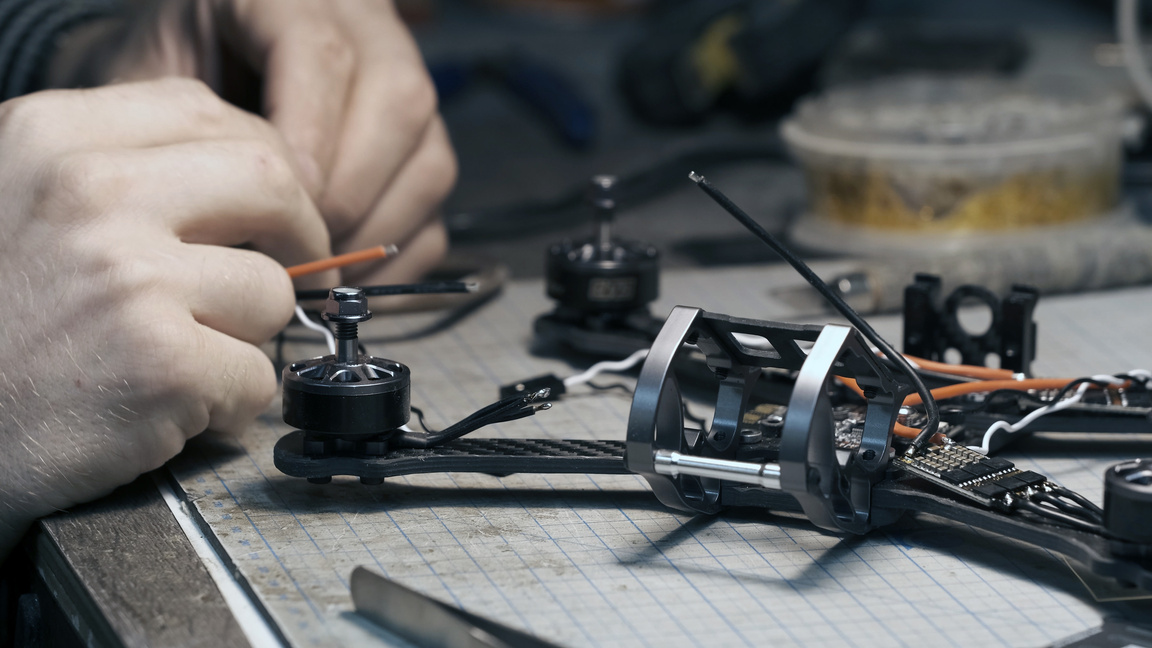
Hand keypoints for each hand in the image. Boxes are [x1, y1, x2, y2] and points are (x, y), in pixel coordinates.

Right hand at [0, 79, 329, 554]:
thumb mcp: (14, 200)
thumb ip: (111, 169)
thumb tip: (246, 169)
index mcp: (51, 138)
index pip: (204, 112)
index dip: (259, 160)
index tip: (266, 204)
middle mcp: (91, 193)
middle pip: (268, 180)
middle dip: (300, 230)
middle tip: (297, 267)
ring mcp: (132, 278)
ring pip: (271, 290)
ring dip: (248, 333)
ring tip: (183, 355)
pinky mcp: (162, 364)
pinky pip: (257, 377)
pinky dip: (229, 404)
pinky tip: (168, 407)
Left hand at [52, 0, 456, 284]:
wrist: (198, 69)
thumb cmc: (171, 82)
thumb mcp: (154, 82)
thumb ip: (187, 136)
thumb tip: (240, 227)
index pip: (323, 56)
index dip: (308, 139)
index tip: (277, 204)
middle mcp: (366, 32)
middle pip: (400, 103)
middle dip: (351, 193)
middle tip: (301, 249)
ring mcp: (405, 93)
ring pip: (431, 161)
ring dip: (379, 234)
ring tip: (320, 274)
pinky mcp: (422, 150)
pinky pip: (435, 213)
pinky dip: (397, 263)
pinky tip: (346, 285)